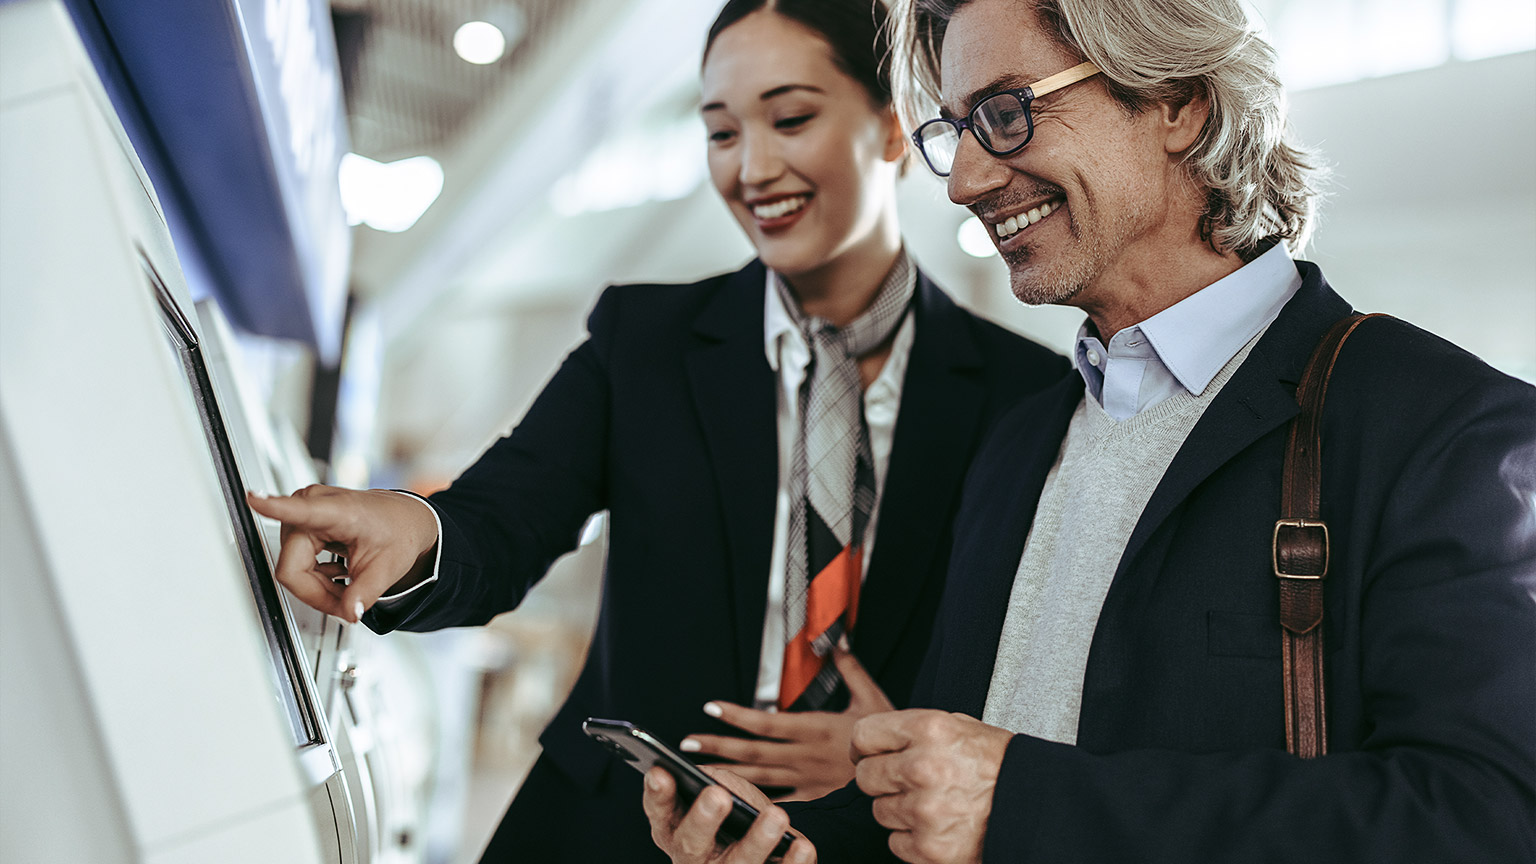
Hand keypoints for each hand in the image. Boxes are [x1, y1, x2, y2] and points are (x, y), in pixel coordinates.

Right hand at [246, 485, 438, 621]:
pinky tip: (337, 574)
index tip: (254, 499)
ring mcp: (304, 513)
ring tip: (346, 585)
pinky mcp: (300, 522)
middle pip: (292, 569)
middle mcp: (313, 505)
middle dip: (318, 593)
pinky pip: (295, 563)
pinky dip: (316, 578)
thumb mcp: (388, 568)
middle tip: (346, 601)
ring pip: (292, 570)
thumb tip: (349, 613)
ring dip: (317, 586)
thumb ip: (365, 594)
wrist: (405, 519)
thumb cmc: (398, 531)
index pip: (299, 511)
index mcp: (338, 511)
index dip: (273, 507)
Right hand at [642, 764, 815, 863]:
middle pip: (691, 844)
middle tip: (718, 796)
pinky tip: (803, 846)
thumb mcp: (719, 796)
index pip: (659, 812)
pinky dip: (792, 862)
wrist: (761, 856)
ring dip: (757, 840)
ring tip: (776, 817)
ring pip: (738, 863)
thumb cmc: (732, 818)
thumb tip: (714, 780)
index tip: (660, 772)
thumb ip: (713, 784)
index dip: (658, 795)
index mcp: (674, 830)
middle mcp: (693, 858)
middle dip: (703, 819)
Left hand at [682, 648, 895, 800]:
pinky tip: (736, 800)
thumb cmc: (891, 738)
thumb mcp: (872, 698)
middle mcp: (805, 757)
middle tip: (687, 743)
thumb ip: (849, 668)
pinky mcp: (815, 800)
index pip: (766, 723)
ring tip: (698, 770)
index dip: (736, 715)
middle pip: (752, 753)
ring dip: (725, 773)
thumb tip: (834, 640)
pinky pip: (780, 802)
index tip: (710, 706)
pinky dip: (754, 801)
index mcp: (816, 730)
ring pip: (759, 779)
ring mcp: (808, 782)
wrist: (907, 777)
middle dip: (717, 747)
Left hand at [850, 710, 1012, 863]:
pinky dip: (912, 838)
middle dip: (881, 779)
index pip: (863, 735)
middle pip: (864, 776)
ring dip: (899, 809)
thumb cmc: (998, 765)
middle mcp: (922, 767)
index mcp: (928, 730)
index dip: (864, 746)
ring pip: (879, 810)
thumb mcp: (959, 726)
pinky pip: (894, 842)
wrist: (1035, 806)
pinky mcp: (929, 847)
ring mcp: (925, 811)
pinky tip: (938, 825)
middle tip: (908, 780)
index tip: (869, 753)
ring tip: (932, 802)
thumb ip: (912, 730)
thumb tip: (872, 741)